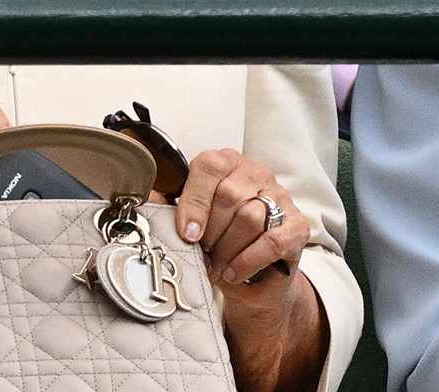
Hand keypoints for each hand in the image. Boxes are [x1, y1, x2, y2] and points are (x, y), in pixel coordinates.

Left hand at [175, 148, 309, 284]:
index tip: (186, 233)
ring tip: (217, 263)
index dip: (194, 201)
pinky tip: (234, 271)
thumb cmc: (218, 240)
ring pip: (250, 218)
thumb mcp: (190, 219)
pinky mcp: (297, 226)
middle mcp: (256, 173)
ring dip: (228, 249)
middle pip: (230, 195)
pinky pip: (272, 241)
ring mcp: (281, 197)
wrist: (253, 276)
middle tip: (203, 251)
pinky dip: (248, 260)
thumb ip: (168, 205)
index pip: (209, 166)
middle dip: (211, 232)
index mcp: (227, 162)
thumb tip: (141, 202)